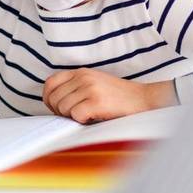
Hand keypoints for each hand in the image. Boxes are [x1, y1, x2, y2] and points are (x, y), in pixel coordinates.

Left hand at [42, 69, 175, 123]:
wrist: (144, 99)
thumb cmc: (119, 97)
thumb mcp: (94, 83)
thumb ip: (75, 87)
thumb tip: (53, 103)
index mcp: (81, 72)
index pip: (50, 83)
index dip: (49, 99)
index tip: (57, 109)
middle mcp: (83, 77)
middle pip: (54, 98)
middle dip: (59, 112)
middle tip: (74, 116)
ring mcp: (90, 88)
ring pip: (63, 108)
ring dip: (72, 117)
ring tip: (87, 116)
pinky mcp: (97, 102)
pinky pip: (76, 115)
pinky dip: (82, 121)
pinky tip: (93, 118)